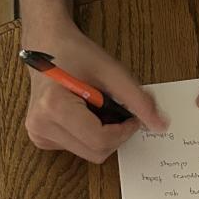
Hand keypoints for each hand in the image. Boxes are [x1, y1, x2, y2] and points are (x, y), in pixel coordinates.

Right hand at [24, 24, 166, 163]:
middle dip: (116, 135)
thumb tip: (160, 125)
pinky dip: (90, 135)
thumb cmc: (77, 54)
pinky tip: (85, 113)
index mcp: (53, 106)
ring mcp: (38, 134)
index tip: (133, 117)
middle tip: (119, 110)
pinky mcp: (41, 138)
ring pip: (89, 153)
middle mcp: (41, 125)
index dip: (124, 131)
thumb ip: (137, 99)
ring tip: (98, 107)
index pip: (100, 139)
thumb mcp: (111, 71)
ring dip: (103, 135)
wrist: (47, 46)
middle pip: (95, 151)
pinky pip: (78, 148)